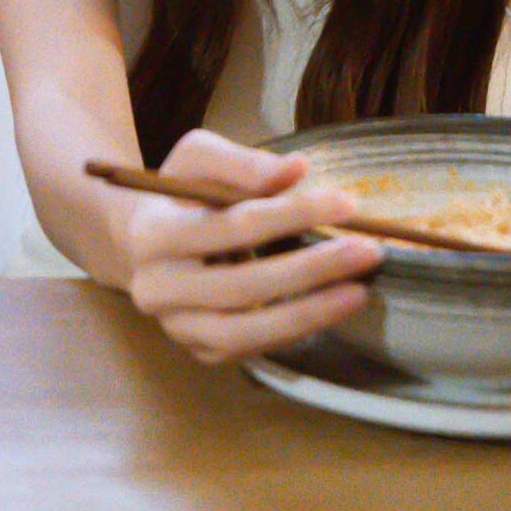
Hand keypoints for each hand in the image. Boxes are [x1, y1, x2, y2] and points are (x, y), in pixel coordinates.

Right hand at [120, 129, 381, 364]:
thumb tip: (297, 169)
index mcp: (151, 234)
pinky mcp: (200, 351)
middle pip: (241, 286)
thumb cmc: (180, 196)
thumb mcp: (199, 160)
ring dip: (308, 313)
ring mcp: (176, 328)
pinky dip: (294, 330)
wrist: (143, 243)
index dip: (291, 214)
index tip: (346, 203)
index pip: (230, 226)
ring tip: (358, 292)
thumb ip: (242, 163)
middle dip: (310, 269)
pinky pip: (252, 348)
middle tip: (367, 251)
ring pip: (244, 332)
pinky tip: (331, 308)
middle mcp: (155, 290)